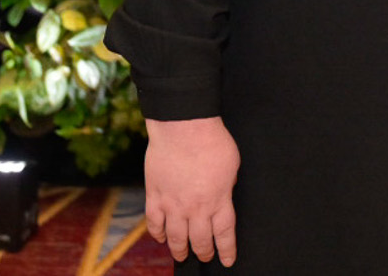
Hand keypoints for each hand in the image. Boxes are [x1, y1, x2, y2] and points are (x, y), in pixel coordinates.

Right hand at [144, 117, 239, 265]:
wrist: (184, 127)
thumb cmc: (211, 140)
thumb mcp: (233, 164)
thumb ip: (228, 184)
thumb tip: (225, 193)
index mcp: (219, 200)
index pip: (224, 234)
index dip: (226, 250)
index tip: (227, 259)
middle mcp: (196, 208)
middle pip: (200, 240)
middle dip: (204, 252)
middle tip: (205, 256)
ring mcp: (173, 204)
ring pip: (175, 238)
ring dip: (179, 249)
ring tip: (182, 254)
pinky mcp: (155, 195)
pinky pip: (154, 223)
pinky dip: (157, 233)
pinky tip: (160, 238)